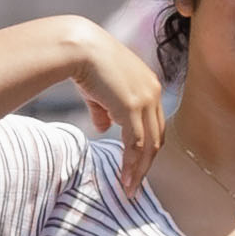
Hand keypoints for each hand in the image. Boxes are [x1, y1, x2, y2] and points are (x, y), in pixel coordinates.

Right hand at [54, 20, 166, 196]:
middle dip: (145, 164)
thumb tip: (103, 129)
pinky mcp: (133, 107)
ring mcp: (145, 100)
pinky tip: (124, 178)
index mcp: (149, 86)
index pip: (153, 124)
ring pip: (148, 145)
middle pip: (156, 137)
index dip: (145, 148)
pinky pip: (136, 144)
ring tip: (129, 188)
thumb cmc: (84, 64)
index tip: (135, 166)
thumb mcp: (97, 91)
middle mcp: (153, 92)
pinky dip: (131, 164)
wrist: (78, 47)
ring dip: (139, 170)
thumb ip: (103, 111)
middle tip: (134, 184)